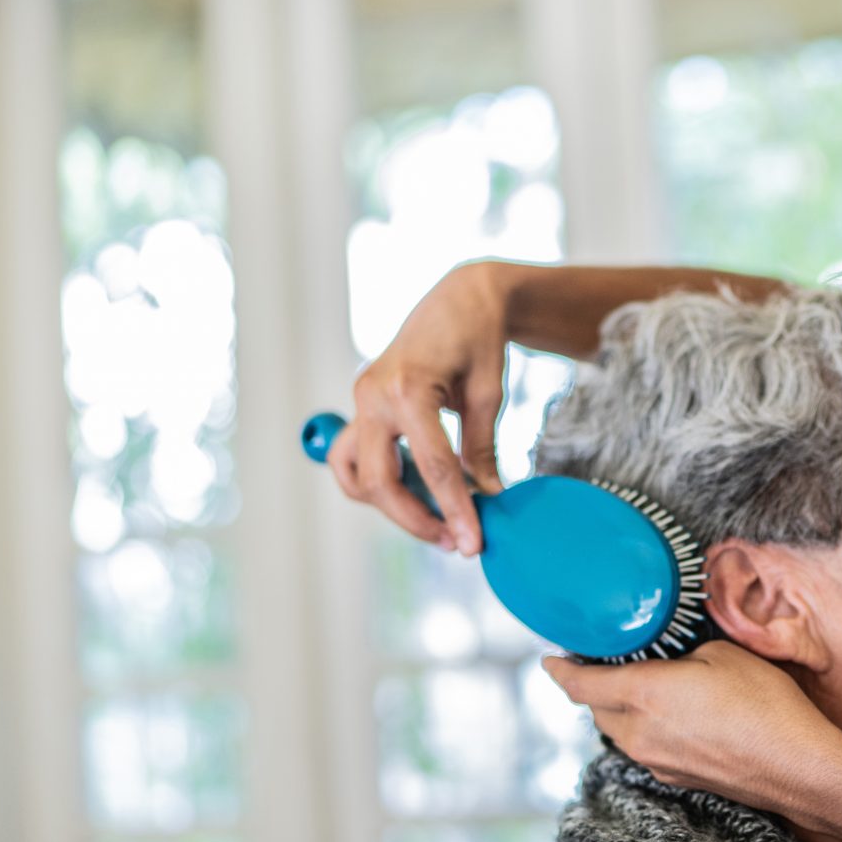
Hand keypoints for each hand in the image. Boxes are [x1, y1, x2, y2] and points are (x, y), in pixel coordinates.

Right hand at [329, 261, 510, 554]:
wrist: (460, 298)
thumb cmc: (479, 337)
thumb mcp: (488, 393)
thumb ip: (481, 448)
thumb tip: (486, 497)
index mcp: (408, 389)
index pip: (433, 468)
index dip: (455, 510)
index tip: (475, 543)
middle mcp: (374, 396)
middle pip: (382, 481)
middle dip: (417, 519)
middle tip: (456, 542)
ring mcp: (361, 400)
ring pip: (355, 475)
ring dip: (389, 506)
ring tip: (435, 519)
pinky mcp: (361, 405)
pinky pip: (353, 457)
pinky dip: (376, 481)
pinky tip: (414, 490)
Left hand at [541, 640, 841, 819]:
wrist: (798, 767)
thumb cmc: (765, 704)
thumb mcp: (721, 654)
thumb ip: (681, 651)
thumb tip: (670, 653)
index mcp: (643, 695)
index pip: (580, 685)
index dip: (560, 669)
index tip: (551, 658)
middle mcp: (640, 733)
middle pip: (595, 709)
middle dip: (593, 686)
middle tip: (606, 660)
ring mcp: (656, 761)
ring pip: (619, 730)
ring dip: (619, 708)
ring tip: (641, 685)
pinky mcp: (675, 777)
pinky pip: (644, 747)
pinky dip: (644, 727)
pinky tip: (673, 714)